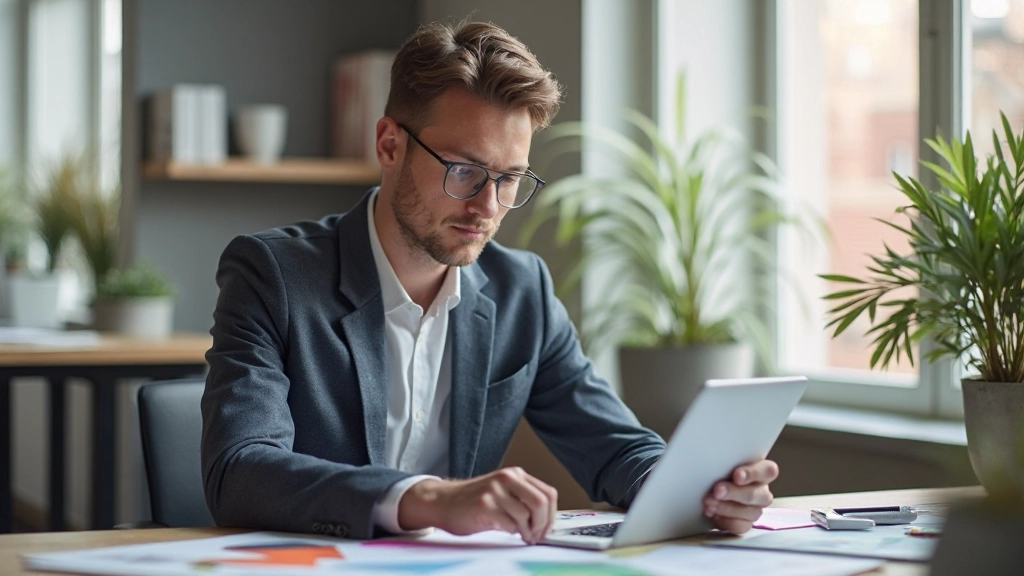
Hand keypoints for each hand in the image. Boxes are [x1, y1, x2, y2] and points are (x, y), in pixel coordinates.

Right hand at [397, 467, 557, 544]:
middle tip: (536, 536)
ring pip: (526, 515)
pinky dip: (511, 531)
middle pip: (541, 502)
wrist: (443, 501)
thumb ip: (523, 500)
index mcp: (515, 474)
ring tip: (520, 535)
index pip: (548, 493)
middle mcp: (507, 478)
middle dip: (543, 525)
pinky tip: (504, 530)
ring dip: (526, 531)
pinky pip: (509, 523)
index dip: (552, 516)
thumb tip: (546, 521)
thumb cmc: (474, 501)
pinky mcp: (484, 504)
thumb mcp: (503, 493)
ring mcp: (495, 490)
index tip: (546, 529)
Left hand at [702, 459, 778, 533]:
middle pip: (759, 495)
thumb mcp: (722, 462)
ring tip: (708, 502)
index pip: (768, 471)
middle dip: (735, 493)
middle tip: (717, 491)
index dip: (753, 474)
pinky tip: (713, 514)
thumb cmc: (718, 471)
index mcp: (761, 471)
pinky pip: (741, 526)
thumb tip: (710, 458)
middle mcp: (761, 491)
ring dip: (727, 508)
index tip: (736, 475)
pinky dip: (725, 521)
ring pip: (751, 512)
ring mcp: (755, 509)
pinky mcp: (745, 523)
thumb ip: (724, 461)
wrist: (707, 490)